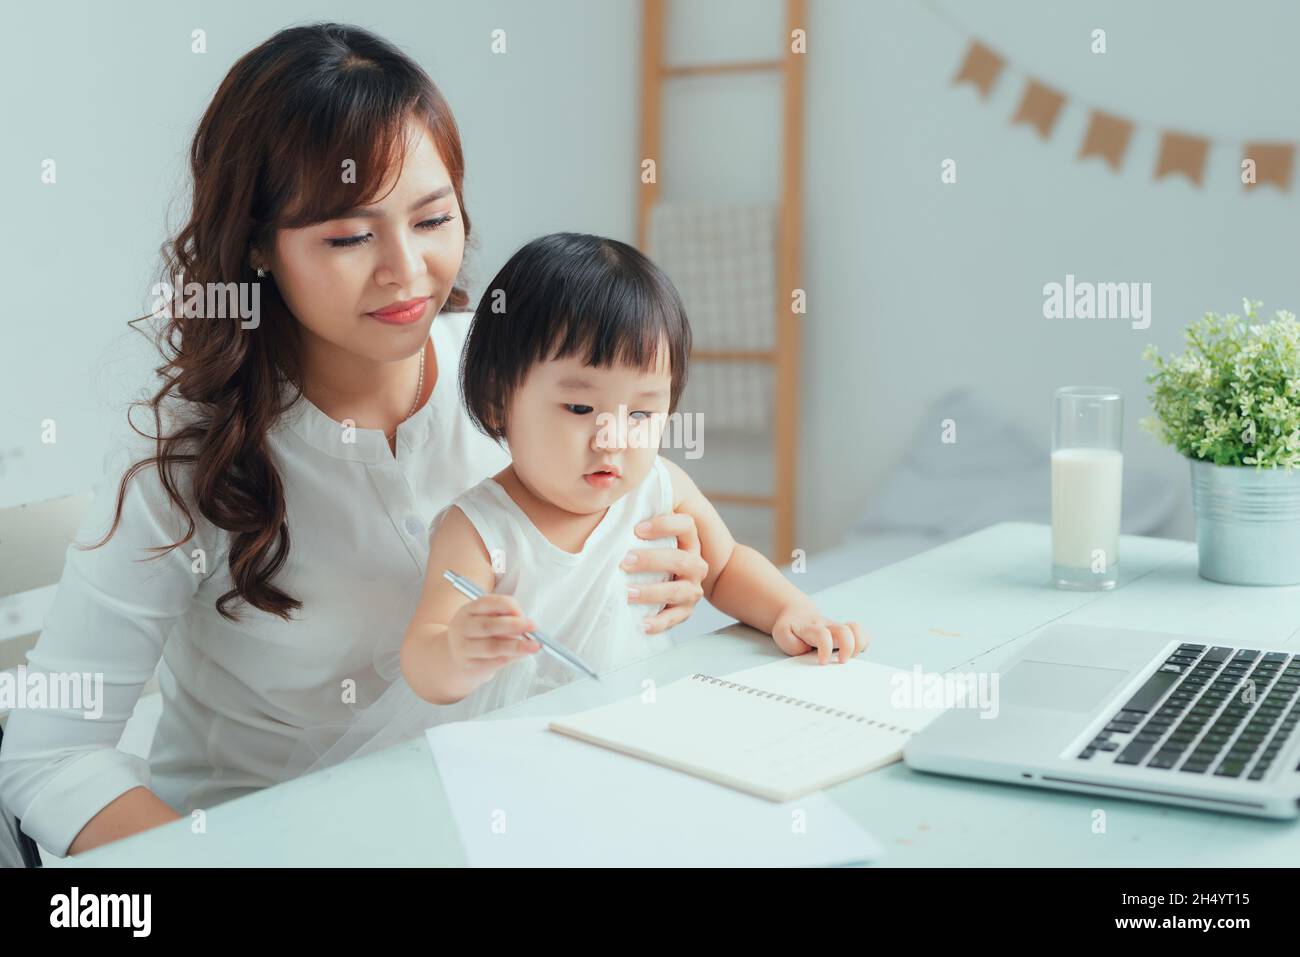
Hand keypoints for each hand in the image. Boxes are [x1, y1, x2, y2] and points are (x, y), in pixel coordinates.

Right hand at [445, 594, 541, 684]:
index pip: (487, 603)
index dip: (508, 606)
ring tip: (534, 645)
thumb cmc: (479, 634)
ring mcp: (463, 649)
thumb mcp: (486, 618)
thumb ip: (504, 617)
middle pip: (488, 626)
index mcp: (467, 610)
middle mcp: (462, 628)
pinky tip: (522, 655)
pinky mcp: (470, 667)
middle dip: (513, 625)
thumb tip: (527, 624)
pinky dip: (512, 658)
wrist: (455, 659)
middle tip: (533, 627)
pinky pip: (495, 662)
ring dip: (517, 646)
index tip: (523, 613)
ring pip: (493, 647)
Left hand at [622, 511, 708, 634]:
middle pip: (682, 560)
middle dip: (653, 560)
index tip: (637, 528)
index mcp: (689, 540)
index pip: (687, 526)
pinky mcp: (683, 611)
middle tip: (624, 560)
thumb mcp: (650, 530)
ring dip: (653, 592)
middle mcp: (695, 564)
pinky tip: (642, 624)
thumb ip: (642, 509)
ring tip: (628, 592)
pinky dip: (659, 623)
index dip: (665, 525)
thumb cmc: (651, 548)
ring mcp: (691, 588)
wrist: (675, 579)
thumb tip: (621, 490)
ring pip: (680, 591)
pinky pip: (675, 619)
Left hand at [771, 604, 868, 664]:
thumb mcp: (782, 634)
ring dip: (859, 645)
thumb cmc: (790, 627)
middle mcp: (828, 626)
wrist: (796, 613)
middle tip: (840, 661)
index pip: (823, 635)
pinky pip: (862, 633)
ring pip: (856, 629)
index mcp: (812, 628)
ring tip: (851, 656)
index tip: (822, 662)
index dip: (825, 649)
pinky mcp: (845, 632)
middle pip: (845, 631)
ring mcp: (838, 628)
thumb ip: (792, 643)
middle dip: (848, 648)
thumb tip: (807, 651)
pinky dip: (863, 643)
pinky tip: (854, 652)